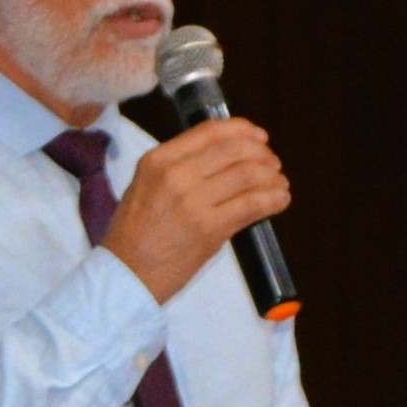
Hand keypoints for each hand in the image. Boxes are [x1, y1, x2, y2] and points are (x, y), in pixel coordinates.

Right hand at [100, 116, 286, 301]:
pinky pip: (253, 204)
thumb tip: (223, 159)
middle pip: (235, 150)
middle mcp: (176, 174)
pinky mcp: (210, 228)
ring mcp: (194, 201)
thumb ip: (177, 168)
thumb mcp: (144, 186)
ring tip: (279, 184)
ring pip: (249, 175)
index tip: (259, 138)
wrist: (126, 276)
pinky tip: (280, 200)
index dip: (243, 130)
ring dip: (272, 177)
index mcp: (159, 159)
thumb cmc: (133, 235)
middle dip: (262, 155)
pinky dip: (274, 199)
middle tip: (272, 165)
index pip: (210, 132)